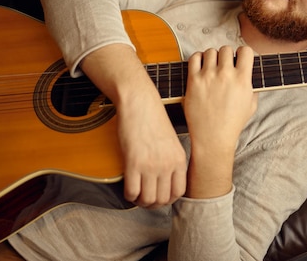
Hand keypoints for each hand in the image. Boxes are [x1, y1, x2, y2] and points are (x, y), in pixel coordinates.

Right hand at [81, 44, 186, 207]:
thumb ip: (171, 160)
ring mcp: (151, 165)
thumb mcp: (171, 140)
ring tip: (136, 194)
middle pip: (163, 199)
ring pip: (147, 199)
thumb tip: (166, 179)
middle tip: (145, 198)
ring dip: (140, 202)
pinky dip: (129, 195)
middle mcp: (167, 164)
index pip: (179, 192)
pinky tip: (127, 188)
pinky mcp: (133, 162)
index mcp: (179, 159)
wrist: (140, 102)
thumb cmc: (153, 118)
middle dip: (153, 204)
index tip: (160, 196)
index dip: (168, 199)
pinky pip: (132, 191)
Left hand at [183, 46, 257, 197]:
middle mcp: (225, 75)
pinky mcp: (194, 81)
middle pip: (226, 49)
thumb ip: (252, 87)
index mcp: (242, 80)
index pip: (245, 50)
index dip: (243, 53)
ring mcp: (208, 77)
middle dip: (226, 55)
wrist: (213, 138)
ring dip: (212, 57)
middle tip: (224, 65)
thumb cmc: (232, 124)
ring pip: (210, 51)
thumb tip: (250, 74)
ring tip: (212, 67)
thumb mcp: (251, 105)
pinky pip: (195, 58)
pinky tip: (201, 67)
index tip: (239, 59)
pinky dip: (198, 58)